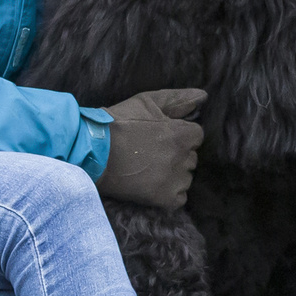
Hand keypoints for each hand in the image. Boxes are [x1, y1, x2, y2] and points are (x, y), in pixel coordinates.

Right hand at [93, 87, 207, 209]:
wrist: (92, 150)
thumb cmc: (118, 123)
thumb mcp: (147, 102)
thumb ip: (178, 99)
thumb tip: (203, 97)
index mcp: (181, 134)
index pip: (196, 136)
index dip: (179, 135)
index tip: (161, 137)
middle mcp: (182, 158)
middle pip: (191, 157)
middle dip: (176, 154)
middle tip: (152, 152)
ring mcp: (173, 180)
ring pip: (186, 177)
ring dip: (174, 174)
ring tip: (149, 168)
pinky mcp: (163, 198)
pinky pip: (179, 197)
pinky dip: (169, 193)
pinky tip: (152, 184)